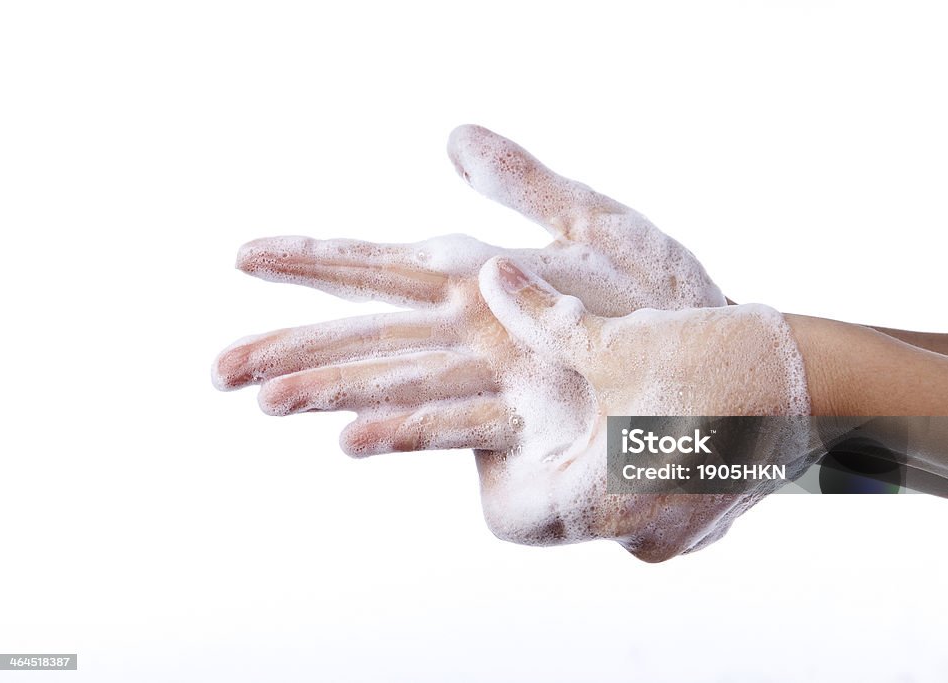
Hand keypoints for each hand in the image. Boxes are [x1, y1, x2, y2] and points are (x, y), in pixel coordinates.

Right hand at [213, 125, 743, 560]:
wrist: (730, 366)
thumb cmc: (666, 294)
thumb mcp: (598, 223)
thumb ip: (523, 184)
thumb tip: (451, 134)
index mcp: (485, 282)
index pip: (384, 265)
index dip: (314, 260)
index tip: (245, 254)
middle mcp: (477, 337)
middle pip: (370, 338)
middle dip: (293, 348)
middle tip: (218, 367)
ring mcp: (498, 389)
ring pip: (394, 384)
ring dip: (327, 391)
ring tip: (265, 400)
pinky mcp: (524, 437)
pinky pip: (453, 430)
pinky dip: (400, 430)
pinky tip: (352, 439)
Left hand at [463, 258, 811, 560]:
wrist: (828, 384)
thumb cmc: (720, 362)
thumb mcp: (618, 340)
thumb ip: (543, 318)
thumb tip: (491, 276)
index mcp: (606, 505)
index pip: (507, 515)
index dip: (494, 470)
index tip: (513, 416)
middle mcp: (640, 536)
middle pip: (553, 512)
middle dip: (544, 458)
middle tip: (551, 401)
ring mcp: (679, 534)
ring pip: (600, 507)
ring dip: (588, 461)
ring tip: (599, 401)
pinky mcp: (706, 520)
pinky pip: (645, 504)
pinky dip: (630, 467)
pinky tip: (644, 415)